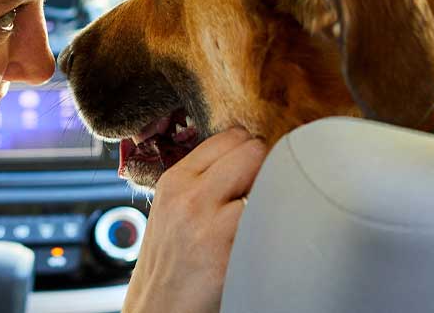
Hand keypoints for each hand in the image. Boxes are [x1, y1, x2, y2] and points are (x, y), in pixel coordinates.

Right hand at [122, 127, 269, 312]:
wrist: (157, 309)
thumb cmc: (169, 262)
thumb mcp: (171, 209)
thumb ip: (201, 180)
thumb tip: (246, 156)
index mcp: (175, 181)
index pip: (229, 138)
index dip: (249, 149)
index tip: (255, 165)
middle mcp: (190, 198)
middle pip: (252, 151)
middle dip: (265, 166)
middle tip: (264, 190)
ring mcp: (211, 227)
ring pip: (268, 182)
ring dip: (274, 196)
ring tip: (266, 215)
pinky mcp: (230, 256)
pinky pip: (270, 223)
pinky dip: (275, 227)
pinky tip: (264, 239)